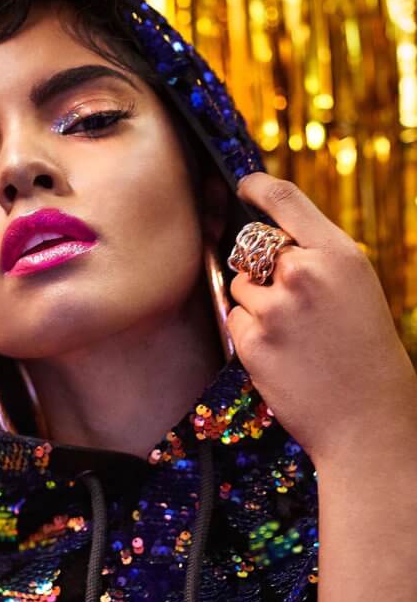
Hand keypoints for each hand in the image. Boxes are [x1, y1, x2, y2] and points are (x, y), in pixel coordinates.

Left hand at [225, 172, 416, 466]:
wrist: (366, 417)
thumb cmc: (363, 352)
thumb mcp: (354, 288)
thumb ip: (317, 259)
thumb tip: (269, 244)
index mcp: (338, 253)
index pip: (285, 201)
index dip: (257, 187)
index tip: (244, 185)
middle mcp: (303, 273)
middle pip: (255, 249)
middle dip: (263, 270)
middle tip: (295, 305)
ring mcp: (274, 307)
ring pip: (241, 286)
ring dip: (256, 304)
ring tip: (295, 336)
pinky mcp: (251, 340)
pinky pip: (236, 319)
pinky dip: (250, 334)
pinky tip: (282, 354)